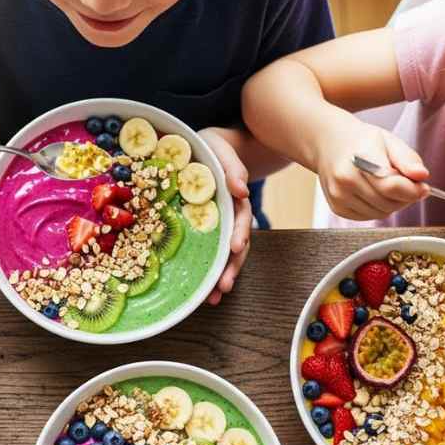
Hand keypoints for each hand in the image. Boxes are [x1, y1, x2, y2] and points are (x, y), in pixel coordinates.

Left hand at [199, 128, 251, 305]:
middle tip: (223, 287)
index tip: (236, 247)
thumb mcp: (220, 149)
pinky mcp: (206, 230)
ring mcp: (219, 224)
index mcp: (235, 197)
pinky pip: (210, 252)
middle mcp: (230, 214)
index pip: (241, 217)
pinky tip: (203, 292)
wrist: (204, 147)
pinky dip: (209, 271)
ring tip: (213, 298)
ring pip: (224, 254)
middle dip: (231, 266)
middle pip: (236, 243)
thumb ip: (232, 167)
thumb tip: (241, 190)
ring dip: (222, 275)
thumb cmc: (211, 146)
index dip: (240, 233)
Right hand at [315, 122, 428, 220]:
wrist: (330, 144)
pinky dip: (377, 208)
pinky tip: (373, 192)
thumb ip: (408, 159)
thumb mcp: (389, 141)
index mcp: (361, 160)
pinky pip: (368, 217)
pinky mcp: (337, 208)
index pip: (392, 187)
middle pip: (389, 203)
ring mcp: (339, 196)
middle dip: (404, 197)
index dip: (413, 190)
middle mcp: (346, 180)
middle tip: (405, 183)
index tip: (422, 186)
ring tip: (387, 186)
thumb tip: (421, 176)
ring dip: (392, 204)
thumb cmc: (361, 142)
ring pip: (380, 214)